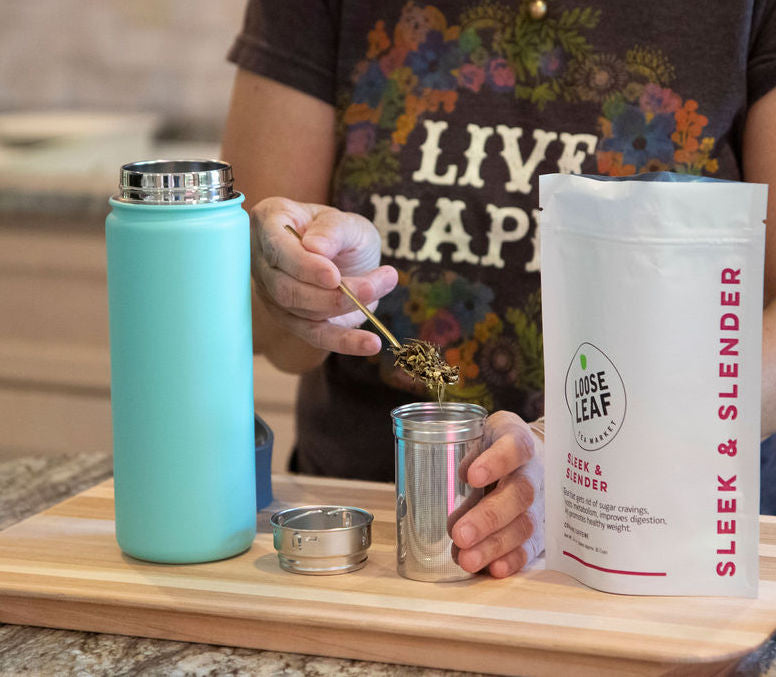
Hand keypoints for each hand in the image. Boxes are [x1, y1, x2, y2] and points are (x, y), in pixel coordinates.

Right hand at [250, 197, 397, 354]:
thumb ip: (332, 229)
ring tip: (380, 288)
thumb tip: (315, 247)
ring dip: (344, 308)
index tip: (334, 276)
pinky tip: (370, 344)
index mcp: (270, 223)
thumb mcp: (346, 221)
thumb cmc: (342, 232)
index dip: (304, 266)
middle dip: (330, 294)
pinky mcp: (293, 320)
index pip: (277, 249)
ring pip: (301, 313)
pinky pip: (315, 336)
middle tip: (370, 287)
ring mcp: (273, 295)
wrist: (349, 257)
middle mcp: (264, 262)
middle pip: (285, 288)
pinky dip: (345, 341)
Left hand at [449, 411, 544, 577]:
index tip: (471, 477)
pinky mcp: (540, 530)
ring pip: (524, 525)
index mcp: (518, 441)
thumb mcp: (479, 437)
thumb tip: (456, 482)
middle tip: (460, 534)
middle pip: (520, 493)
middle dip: (489, 517)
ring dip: (494, 545)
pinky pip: (530, 547)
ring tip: (466, 559)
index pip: (515, 446)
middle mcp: (535, 472)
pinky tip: (492, 570)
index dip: (496, 461)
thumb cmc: (493, 446)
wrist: (528, 457)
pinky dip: (511, 560)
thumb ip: (466, 457)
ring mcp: (542, 502)